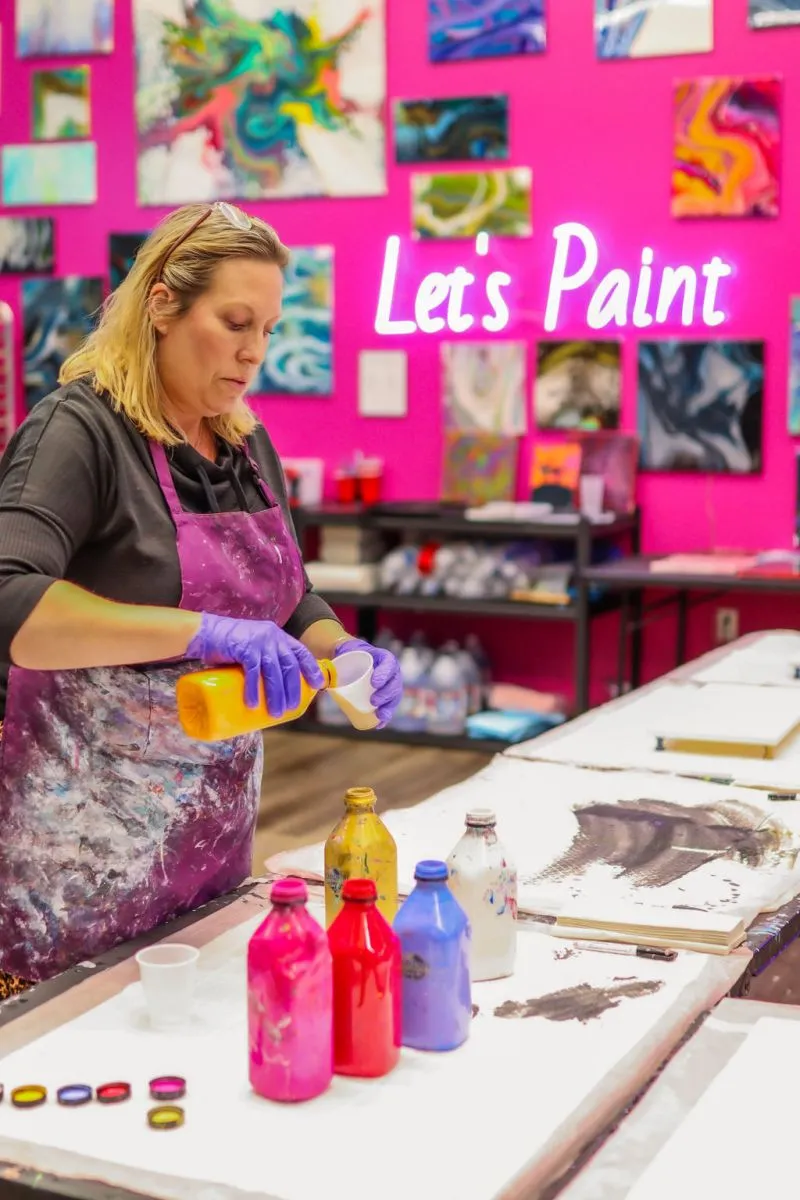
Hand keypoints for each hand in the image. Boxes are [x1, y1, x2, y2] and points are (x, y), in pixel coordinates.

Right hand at [187, 613, 323, 713]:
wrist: (204, 632)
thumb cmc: (229, 645)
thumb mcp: (253, 647)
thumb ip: (264, 661)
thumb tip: (273, 690)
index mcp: (277, 636)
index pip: (300, 652)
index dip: (311, 668)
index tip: (317, 685)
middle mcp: (272, 637)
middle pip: (289, 666)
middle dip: (293, 689)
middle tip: (291, 707)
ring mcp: (258, 642)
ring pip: (273, 671)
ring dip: (276, 694)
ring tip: (276, 713)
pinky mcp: (243, 648)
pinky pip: (252, 672)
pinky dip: (253, 689)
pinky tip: (253, 704)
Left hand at [334, 638, 401, 729]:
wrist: (351, 658)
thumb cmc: (348, 654)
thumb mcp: (344, 652)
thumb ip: (336, 658)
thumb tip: (318, 677)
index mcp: (383, 658)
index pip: (389, 664)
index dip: (384, 674)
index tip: (373, 683)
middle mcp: (391, 671)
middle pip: (394, 683)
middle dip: (386, 694)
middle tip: (373, 701)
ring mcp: (390, 684)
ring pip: (394, 697)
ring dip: (389, 707)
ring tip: (380, 716)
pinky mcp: (385, 696)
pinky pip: (389, 706)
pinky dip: (385, 716)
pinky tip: (379, 724)